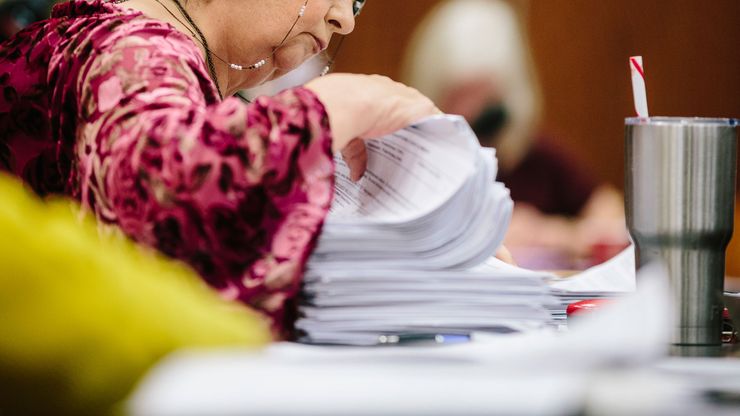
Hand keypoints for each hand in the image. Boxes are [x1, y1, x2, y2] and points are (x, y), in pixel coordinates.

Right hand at [305, 73, 438, 179]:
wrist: (344, 103)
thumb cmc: (336, 113)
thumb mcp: (346, 136)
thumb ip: (356, 154)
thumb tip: (356, 175)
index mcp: (369, 91)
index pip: (386, 107)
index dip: (391, 122)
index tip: (392, 137)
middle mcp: (389, 91)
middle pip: (406, 111)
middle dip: (408, 127)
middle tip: (409, 148)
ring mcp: (406, 97)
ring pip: (421, 115)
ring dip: (423, 131)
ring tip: (424, 151)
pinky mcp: (420, 107)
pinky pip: (436, 119)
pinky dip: (438, 132)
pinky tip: (439, 147)